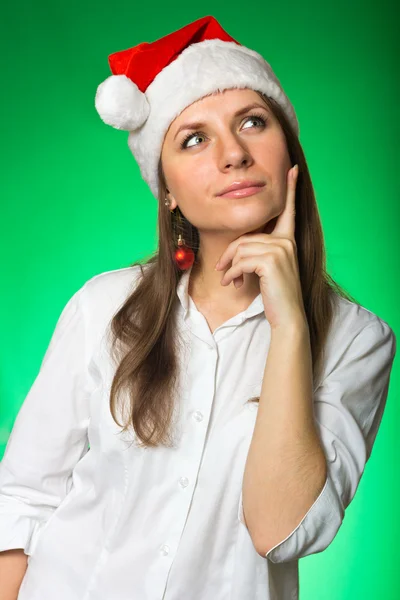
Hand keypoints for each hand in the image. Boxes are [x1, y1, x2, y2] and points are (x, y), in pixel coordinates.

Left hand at [214, 165, 305, 330]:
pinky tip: (232, 284)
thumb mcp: (266, 270)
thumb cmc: (276, 295)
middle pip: (246, 237)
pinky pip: (241, 260)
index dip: (291, 190)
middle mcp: (286, 241)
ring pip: (241, 249)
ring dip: (229, 267)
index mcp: (287, 240)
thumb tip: (234, 254)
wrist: (288, 317)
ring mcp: (281, 249)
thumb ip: (256, 254)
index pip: (289, 211)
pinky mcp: (272, 260)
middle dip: (229, 254)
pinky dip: (232, 273)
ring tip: (229, 280)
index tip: (293, 170)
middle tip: (222, 271)